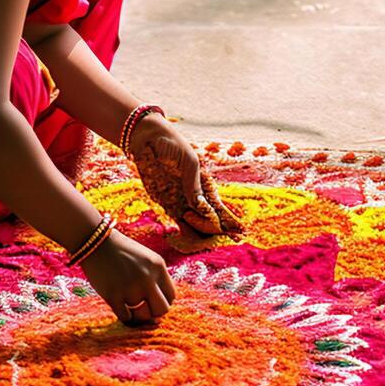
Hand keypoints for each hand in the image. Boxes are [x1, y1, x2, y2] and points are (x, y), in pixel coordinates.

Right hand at [81, 229, 175, 325]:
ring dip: (137, 313)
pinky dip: (124, 315)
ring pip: (142, 315)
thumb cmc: (121, 251)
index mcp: (158, 266)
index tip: (153, 301)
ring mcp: (130, 288)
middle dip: (153, 312)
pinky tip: (119, 306)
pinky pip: (125, 317)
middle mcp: (147, 278)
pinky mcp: (113, 296)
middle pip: (162, 310)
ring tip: (129, 305)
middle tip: (143, 308)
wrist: (95, 241)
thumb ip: (156, 277)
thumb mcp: (146, 258)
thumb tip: (159, 302)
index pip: (171, 296)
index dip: (163, 302)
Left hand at [126, 114, 242, 237]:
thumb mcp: (188, 161)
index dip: (229, 220)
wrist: (146, 138)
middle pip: (208, 219)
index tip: (239, 232)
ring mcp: (180, 200)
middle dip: (215, 232)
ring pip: (194, 224)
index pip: (219, 206)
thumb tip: (201, 207)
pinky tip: (191, 242)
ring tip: (206, 247)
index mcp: (204, 184)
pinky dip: (184, 232)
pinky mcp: (165, 203)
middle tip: (220, 241)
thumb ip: (193, 184)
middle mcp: (194, 195)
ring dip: (200, 235)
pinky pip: (177, 221)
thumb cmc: (171, 144)